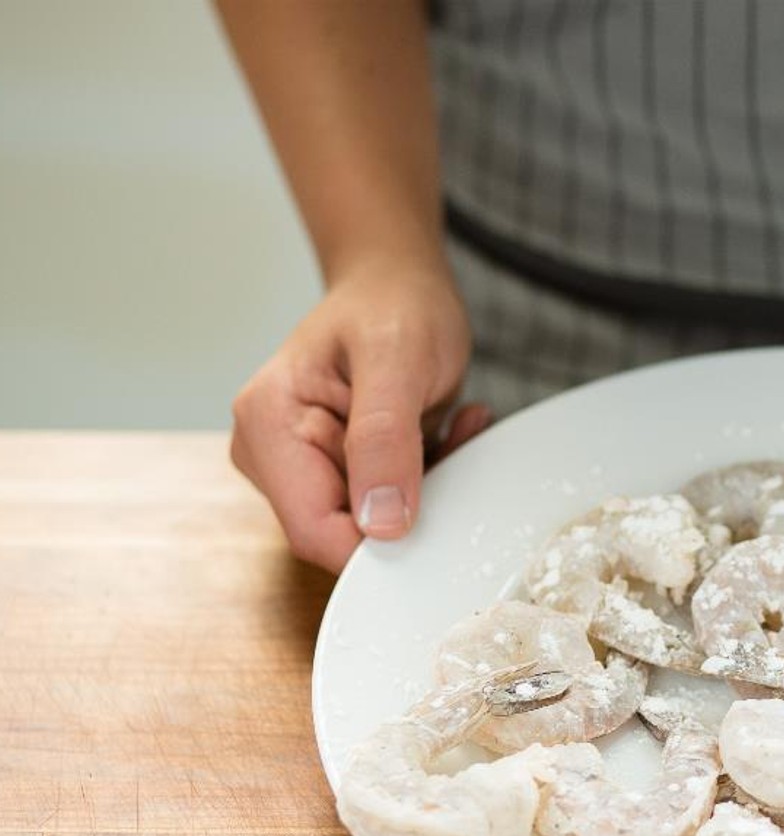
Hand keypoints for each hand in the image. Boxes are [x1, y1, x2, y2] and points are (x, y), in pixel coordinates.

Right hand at [230, 257, 486, 571]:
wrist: (396, 283)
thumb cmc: (392, 303)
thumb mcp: (398, 360)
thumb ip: (384, 440)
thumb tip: (381, 524)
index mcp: (268, 427)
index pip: (315, 532)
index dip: (377, 545)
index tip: (434, 515)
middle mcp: (272, 455)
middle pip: (344, 534)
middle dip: (411, 505)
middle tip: (456, 440)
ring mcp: (301, 466)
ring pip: (374, 523)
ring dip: (427, 487)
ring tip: (454, 424)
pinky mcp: (334, 471)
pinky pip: (387, 505)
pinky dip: (428, 478)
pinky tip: (447, 429)